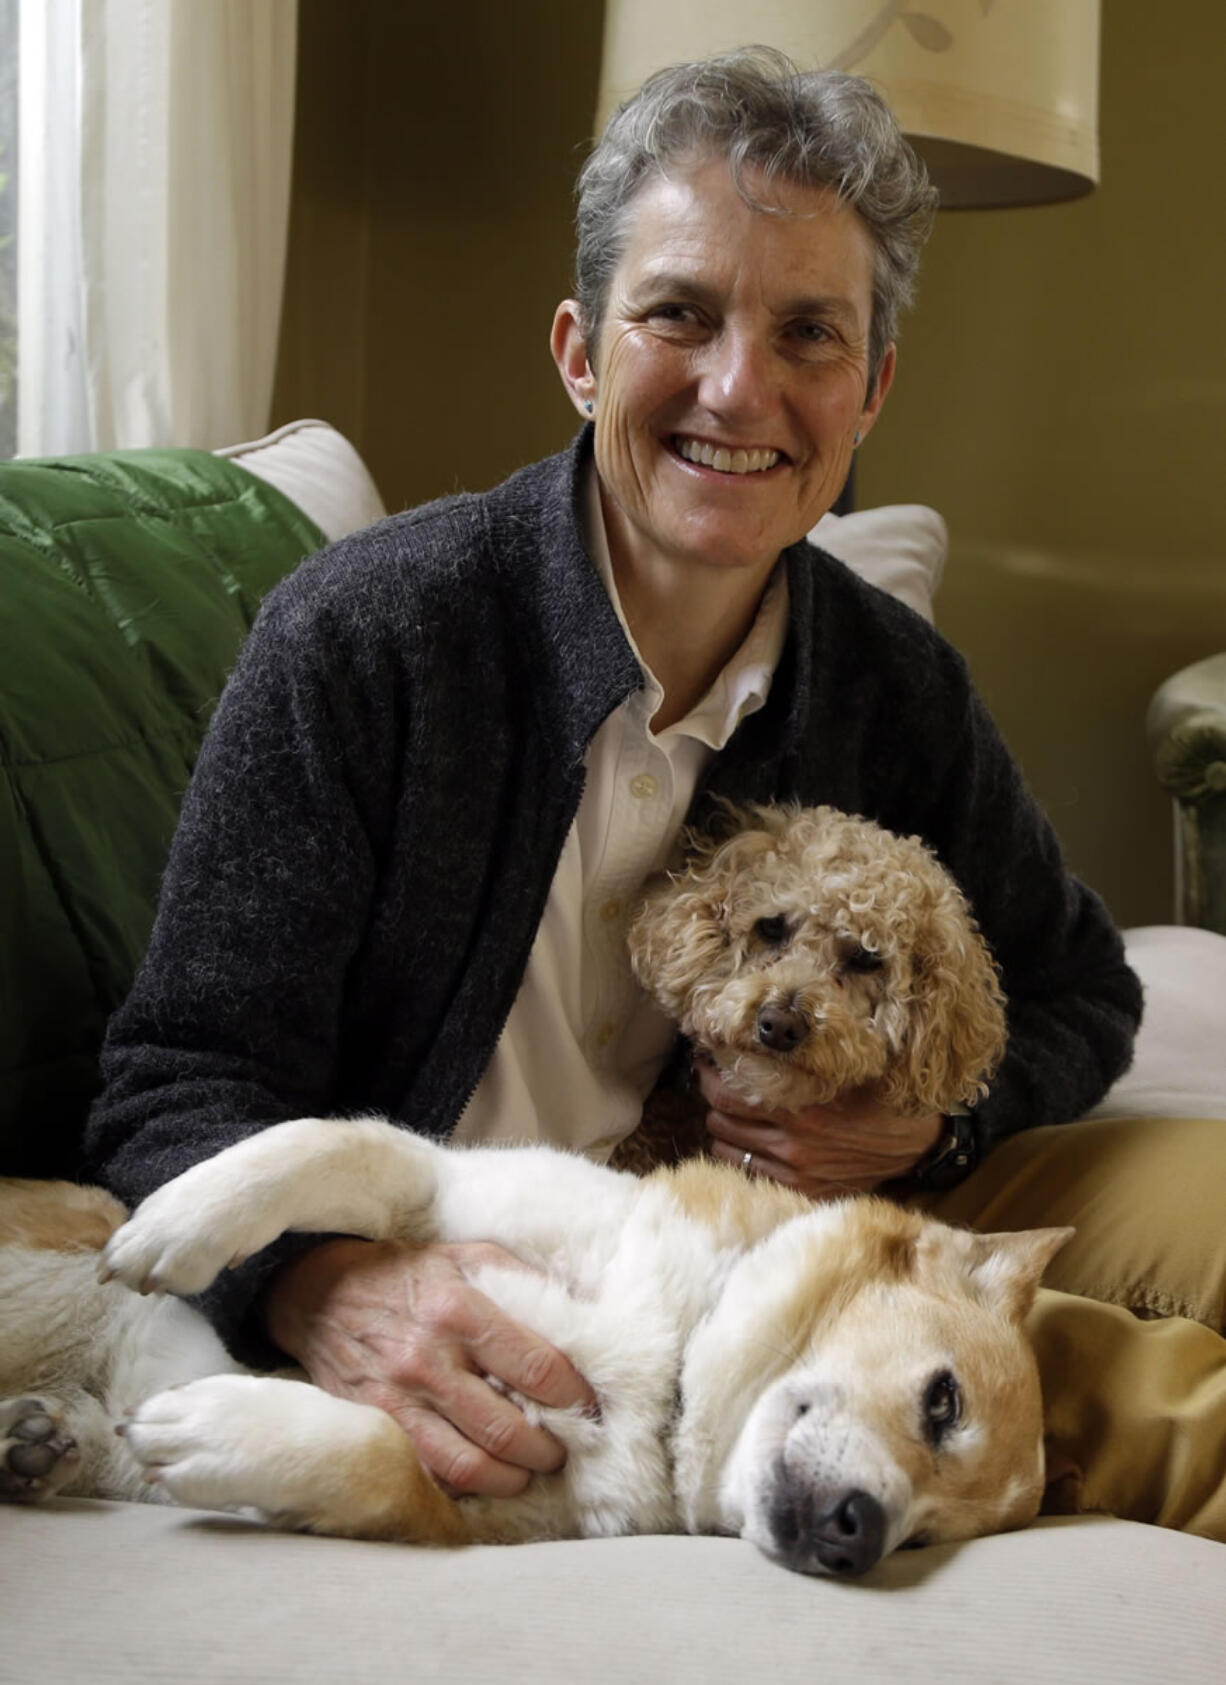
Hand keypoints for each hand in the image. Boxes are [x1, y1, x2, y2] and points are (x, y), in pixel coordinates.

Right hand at [263, 1237, 596, 1497]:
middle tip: (567, 1445)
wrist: (318, 1296)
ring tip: (532, 1468)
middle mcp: (427, 1360)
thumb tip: (584, 1310)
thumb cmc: (406, 1275)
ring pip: (471, 1467)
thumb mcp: (466, 1256)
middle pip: (509, 1431)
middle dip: (551, 1449)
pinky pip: (431, 1476)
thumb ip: (523, 1282)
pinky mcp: (377, 1430)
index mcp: (458, 1309)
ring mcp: (398, 1402)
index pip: (537, 1367)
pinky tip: (487, 1475)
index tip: (591, 1404)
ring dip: (514, 1478)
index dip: (575, 1396)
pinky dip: (467, 1487)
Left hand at [694, 1055, 942, 1199]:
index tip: (707, 1060)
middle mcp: (791, 1144)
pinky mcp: (801, 1192)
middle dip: (714, 1098)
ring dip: (724, 1128)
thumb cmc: (879, 1097)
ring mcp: (794, 1172)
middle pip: (719, 1119)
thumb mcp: (844, 1069)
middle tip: (718, 1082)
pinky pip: (746, 1174)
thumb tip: (756, 1037)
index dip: (708, 1074)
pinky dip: (740, 1155)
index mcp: (800, 1107)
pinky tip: (750, 1141)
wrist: (918, 1144)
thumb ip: (801, 1060)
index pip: (726, 1092)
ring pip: (724, 1149)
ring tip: (733, 1113)